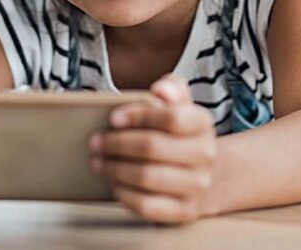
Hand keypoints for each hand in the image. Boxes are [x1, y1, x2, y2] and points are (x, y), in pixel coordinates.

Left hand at [89, 74, 217, 223]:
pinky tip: (113, 183)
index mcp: (202, 124)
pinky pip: (148, 205)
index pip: (171, 117)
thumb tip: (161, 90)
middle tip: (95, 142)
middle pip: (153, 147)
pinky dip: (124, 193)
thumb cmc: (180, 137)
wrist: (202, 176)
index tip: (113, 118)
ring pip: (147, 177)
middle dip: (116, 144)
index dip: (138, 116)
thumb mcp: (180, 106)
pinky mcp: (184, 211)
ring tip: (98, 162)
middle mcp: (205, 155)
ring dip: (115, 168)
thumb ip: (171, 89)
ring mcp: (197, 185)